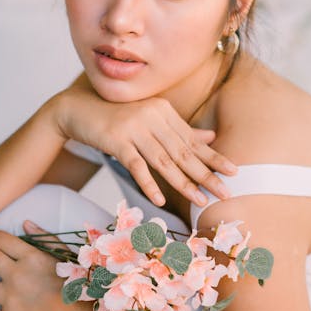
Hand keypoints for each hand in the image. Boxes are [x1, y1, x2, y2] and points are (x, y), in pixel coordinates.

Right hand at [51, 72, 237, 206]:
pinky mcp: (116, 139)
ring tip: (200, 200)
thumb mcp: (150, 120)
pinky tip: (159, 200)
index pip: (192, 140)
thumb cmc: (117, 117)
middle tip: (225, 192)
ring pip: (163, 160)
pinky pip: (136, 165)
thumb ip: (179, 130)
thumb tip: (210, 137)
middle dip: (205, 174)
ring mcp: (134, 127)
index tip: (233, 172)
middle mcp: (152, 116)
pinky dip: (148, 183)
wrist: (78, 109)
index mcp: (164, 111)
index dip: (213, 157)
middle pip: (182, 151)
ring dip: (183, 183)